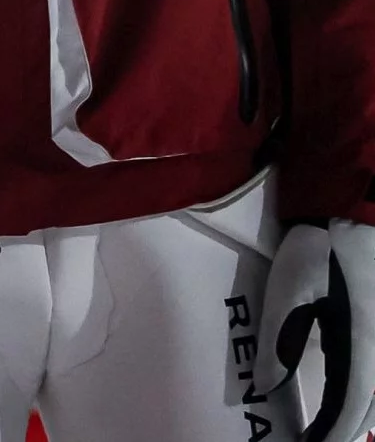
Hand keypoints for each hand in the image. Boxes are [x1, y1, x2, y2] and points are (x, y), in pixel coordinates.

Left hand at [256, 219, 374, 440]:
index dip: (332, 432)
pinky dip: (361, 396)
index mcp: (365, 341)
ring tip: (321, 430)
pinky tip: (341, 400)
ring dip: (352, 414)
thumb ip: (280, 339)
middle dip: (341, 430)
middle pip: (369, 406)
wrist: (357, 210)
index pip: (352, 403)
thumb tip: (266, 385)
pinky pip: (374, 373)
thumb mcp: (290, 289)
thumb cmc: (322, 246)